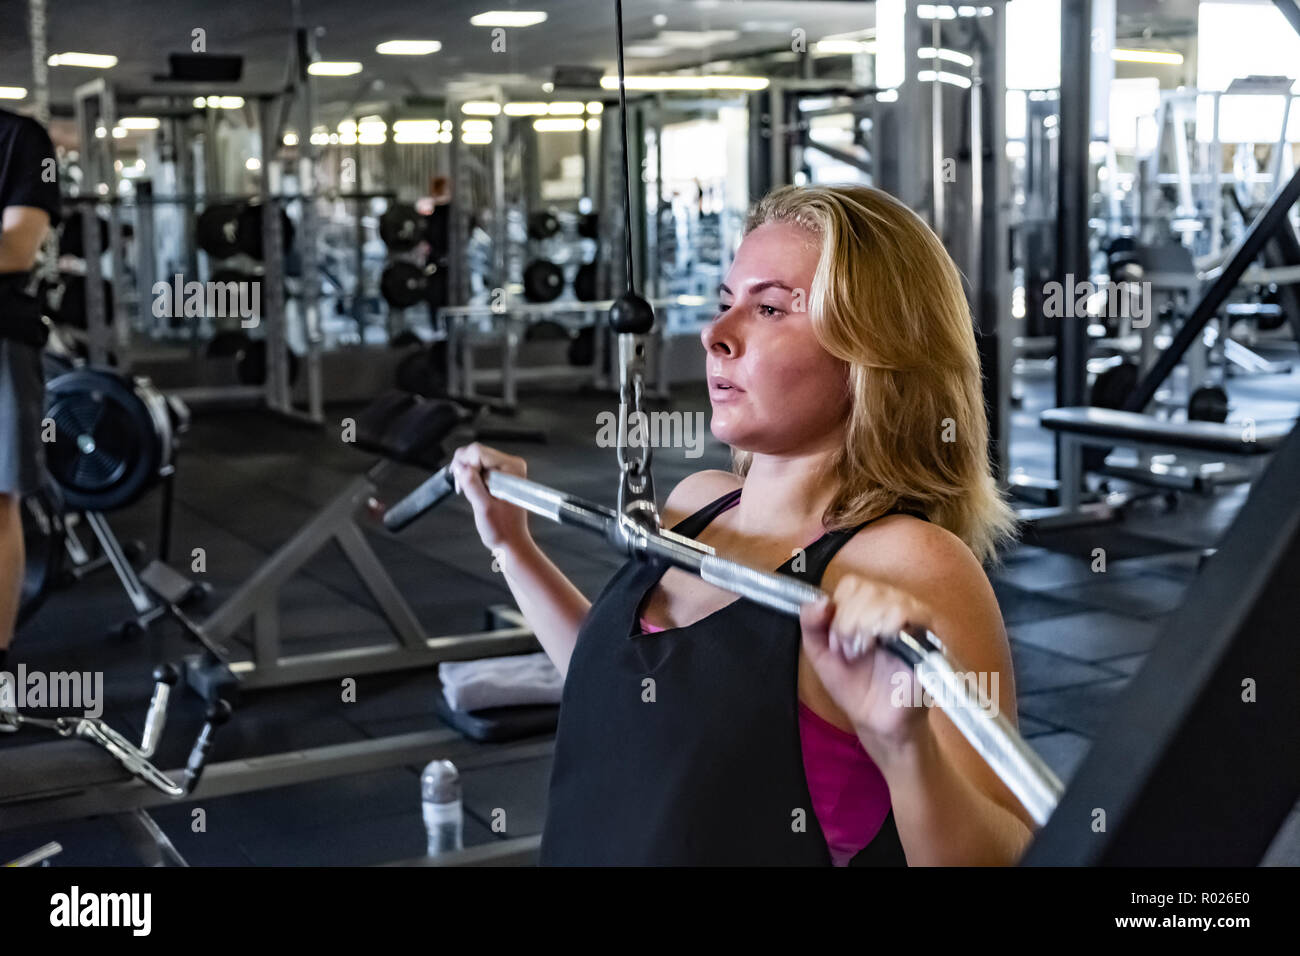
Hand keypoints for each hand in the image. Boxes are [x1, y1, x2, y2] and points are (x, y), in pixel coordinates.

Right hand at [448, 443, 530, 554]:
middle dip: (464, 469)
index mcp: (512, 468)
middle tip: (463, 489)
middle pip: (475, 452)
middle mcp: (511, 464)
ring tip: (470, 493)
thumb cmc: (502, 528)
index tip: (464, 484)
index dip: (466, 466)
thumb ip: (472, 485)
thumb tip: (460, 467)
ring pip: (474, 458)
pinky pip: (478, 467)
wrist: (510, 540)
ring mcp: (506, 468)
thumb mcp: (483, 508)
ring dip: (467, 474)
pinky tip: (474, 492)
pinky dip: (471, 478)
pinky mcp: (499, 474)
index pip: (478, 452)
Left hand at [800, 574, 934, 762]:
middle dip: (847, 623)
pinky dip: (885, 627)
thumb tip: (820, 600)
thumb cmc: (854, 686)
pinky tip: (880, 646)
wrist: (876, 720)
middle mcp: (892, 606)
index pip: (852, 584)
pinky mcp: (928, 636)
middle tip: (850, 652)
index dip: (838, 611)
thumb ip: (811, 624)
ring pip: (885, 598)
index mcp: (868, 606)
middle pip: (865, 589)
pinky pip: (907, 613)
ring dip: (864, 627)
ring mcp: (913, 619)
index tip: (836, 641)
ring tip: (863, 653)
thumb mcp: (821, 654)